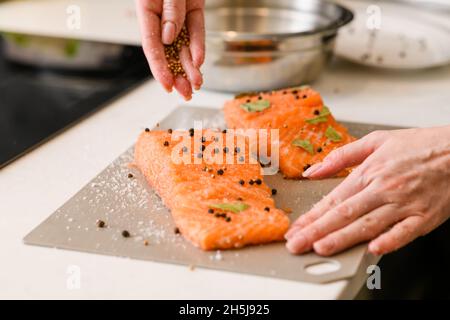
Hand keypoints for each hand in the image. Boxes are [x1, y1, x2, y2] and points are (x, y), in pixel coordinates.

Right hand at [136, 0, 204, 99]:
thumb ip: (169, 11)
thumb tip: (169, 36)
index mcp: (146, 10)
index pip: (152, 46)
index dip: (159, 68)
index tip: (167, 86)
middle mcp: (161, 16)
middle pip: (169, 51)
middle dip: (178, 74)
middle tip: (185, 93)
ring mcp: (179, 15)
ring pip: (184, 45)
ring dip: (191, 67)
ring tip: (196, 84)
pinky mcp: (194, 9)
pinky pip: (196, 30)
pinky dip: (198, 46)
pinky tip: (199, 62)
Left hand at [285, 126, 449, 255]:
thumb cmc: (418, 146)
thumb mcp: (375, 141)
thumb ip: (341, 156)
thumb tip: (314, 171)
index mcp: (369, 172)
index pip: (333, 199)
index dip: (312, 216)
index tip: (296, 228)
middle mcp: (383, 189)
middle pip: (344, 214)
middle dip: (317, 231)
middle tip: (297, 243)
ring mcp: (404, 204)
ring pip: (368, 225)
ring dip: (343, 238)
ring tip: (321, 248)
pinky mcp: (424, 216)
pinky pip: (405, 232)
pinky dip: (390, 241)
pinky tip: (373, 249)